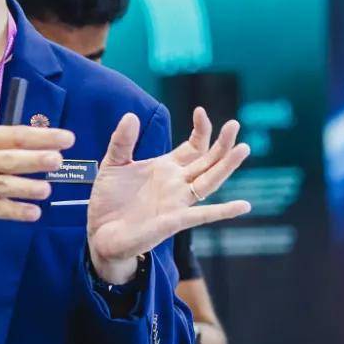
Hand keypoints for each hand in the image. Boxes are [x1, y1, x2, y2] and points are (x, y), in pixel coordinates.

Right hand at [0, 124, 74, 226]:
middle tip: (57, 161)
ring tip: (47, 189)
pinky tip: (34, 212)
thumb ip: (9, 144)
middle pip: (6, 160)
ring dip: (25, 188)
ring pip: (0, 186)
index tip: (67, 139)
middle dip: (32, 160)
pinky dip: (15, 211)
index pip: (13, 135)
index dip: (41, 137)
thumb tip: (51, 142)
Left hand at [86, 108, 250, 281]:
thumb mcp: (113, 164)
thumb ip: (122, 141)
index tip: (200, 112)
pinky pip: (203, 215)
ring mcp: (178, 202)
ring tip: (243, 149)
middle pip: (208, 161)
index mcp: (166, 167)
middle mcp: (177, 183)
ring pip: (210, 181)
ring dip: (226, 166)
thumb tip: (131, 115)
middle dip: (222, 143)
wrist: (100, 231)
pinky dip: (224, 211)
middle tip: (234, 124)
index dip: (200, 130)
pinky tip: (243, 206)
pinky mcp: (174, 221)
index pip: (193, 146)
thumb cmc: (109, 199)